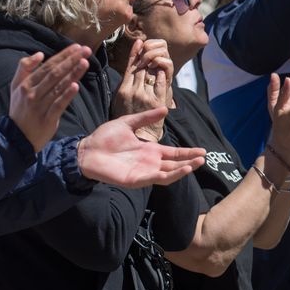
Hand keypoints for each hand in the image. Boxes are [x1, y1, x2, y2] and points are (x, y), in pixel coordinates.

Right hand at [9, 44, 91, 151]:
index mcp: (26, 84)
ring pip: (58, 87)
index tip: (77, 47)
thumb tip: (39, 54)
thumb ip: (24, 68)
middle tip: (86, 50)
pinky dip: (67, 95)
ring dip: (73, 74)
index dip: (63, 56)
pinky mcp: (48, 118)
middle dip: (71, 60)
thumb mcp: (16, 87)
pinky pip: (59, 104)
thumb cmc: (20, 108)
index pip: (48, 66)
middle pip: (55, 74)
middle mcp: (32, 93)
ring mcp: (40, 106)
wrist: (17, 136)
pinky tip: (76, 86)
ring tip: (85, 62)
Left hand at [77, 107, 205, 186]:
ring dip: (183, 169)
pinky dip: (170, 175)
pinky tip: (180, 170)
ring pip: (169, 173)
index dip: (187, 152)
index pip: (173, 153)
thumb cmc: (104, 137)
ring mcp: (144, 172)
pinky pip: (156, 178)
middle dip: (190, 161)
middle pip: (175, 163)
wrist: (85, 150)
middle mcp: (149, 162)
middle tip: (203, 157)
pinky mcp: (136, 180)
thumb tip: (165, 109)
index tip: (201, 150)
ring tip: (197, 163)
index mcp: (149, 150)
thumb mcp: (128, 122)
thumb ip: (145, 118)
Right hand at [112, 39, 172, 140]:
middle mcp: (132, 91)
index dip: (134, 53)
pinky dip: (161, 72)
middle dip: (146, 54)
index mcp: (122, 90)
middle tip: (151, 42)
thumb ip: (126, 88)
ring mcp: (144, 95)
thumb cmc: (125, 122)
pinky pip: (159, 82)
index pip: (129, 67)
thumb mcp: (121, 102)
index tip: (139, 42)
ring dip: (154, 60)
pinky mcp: (155, 101)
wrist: (136, 138)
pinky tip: (163, 65)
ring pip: (149, 72)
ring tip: (158, 50)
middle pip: (140, 66)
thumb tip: (131, 73)